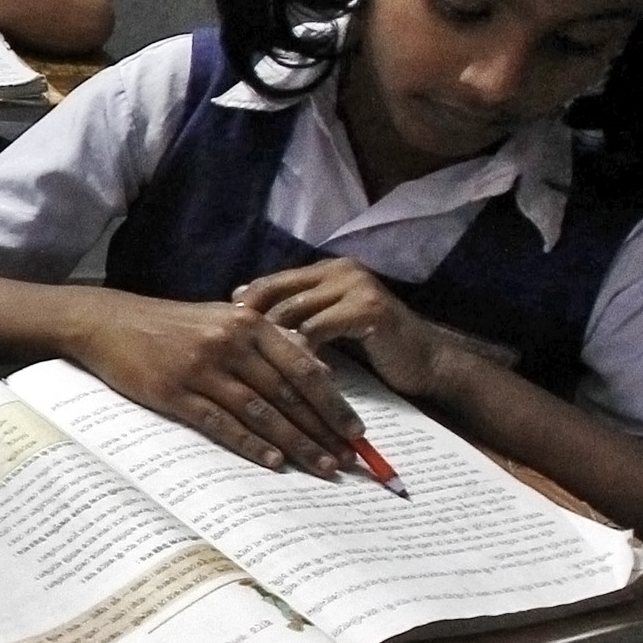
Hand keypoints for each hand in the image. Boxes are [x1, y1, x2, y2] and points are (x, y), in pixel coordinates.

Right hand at [71, 293, 363, 475]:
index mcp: (248, 323)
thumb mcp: (221, 319)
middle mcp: (230, 344)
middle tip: (347, 459)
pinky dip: (249, 444)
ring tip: (321, 467)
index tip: (355, 431)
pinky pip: (220, 423)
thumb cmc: (169, 324)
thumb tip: (316, 371)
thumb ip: (266, 341)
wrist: (108, 321)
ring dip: (295, 443)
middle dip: (322, 430)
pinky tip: (272, 461)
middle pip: (288, 395)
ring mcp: (201, 369)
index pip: (304, 369)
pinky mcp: (173, 392)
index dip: (333, 403)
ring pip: (260, 412)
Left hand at [235, 259, 471, 400]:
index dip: (246, 303)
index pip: (274, 281)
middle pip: (279, 292)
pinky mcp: (368, 309)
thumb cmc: (373, 347)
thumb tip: (244, 317)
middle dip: (250, 321)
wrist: (425, 362)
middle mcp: (341, 270)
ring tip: (249, 362)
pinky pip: (318, 329)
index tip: (217, 326)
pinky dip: (301, 351)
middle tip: (224, 347)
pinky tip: (287, 372)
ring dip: (271, 340)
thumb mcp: (331, 324)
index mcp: (328, 270)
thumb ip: (299, 315)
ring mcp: (356, 286)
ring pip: (294, 311)